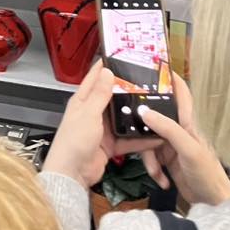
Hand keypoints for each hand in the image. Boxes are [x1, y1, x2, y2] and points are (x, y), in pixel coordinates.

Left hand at [43, 62, 160, 189]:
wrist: (73, 173)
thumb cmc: (74, 141)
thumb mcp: (88, 114)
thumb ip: (99, 95)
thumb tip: (107, 71)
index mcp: (82, 101)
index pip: (94, 78)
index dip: (105, 66)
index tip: (119, 55)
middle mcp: (92, 112)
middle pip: (112, 98)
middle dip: (128, 91)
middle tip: (149, 83)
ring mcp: (102, 129)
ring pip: (123, 118)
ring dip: (136, 115)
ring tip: (156, 107)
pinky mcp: (110, 144)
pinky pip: (128, 138)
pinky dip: (140, 138)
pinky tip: (155, 135)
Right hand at [138, 74, 229, 206]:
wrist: (213, 204)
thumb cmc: (207, 173)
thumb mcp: (188, 149)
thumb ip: (168, 129)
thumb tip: (144, 110)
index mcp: (189, 121)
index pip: (180, 92)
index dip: (168, 77)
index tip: (149, 65)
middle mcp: (179, 128)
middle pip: (154, 116)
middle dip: (142, 126)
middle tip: (128, 126)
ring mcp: (172, 144)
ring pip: (148, 139)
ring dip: (149, 158)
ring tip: (157, 173)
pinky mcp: (166, 159)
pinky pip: (150, 157)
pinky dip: (153, 170)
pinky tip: (162, 180)